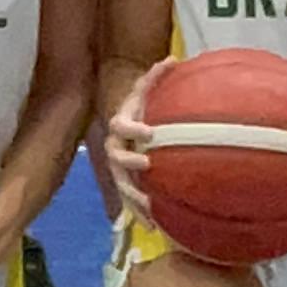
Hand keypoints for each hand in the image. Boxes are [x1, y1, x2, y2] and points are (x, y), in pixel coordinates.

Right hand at [103, 61, 168, 215]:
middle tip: (148, 166)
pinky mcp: (125, 183)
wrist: (126, 120)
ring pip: (121, 185)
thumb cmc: (141, 104)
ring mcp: (117, 167)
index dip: (133, 128)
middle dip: (130, 164)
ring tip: (150, 208)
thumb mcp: (145, 87)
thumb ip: (156, 76)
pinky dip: (139, 214)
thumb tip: (172, 59)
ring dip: (134, 197)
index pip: (120, 125)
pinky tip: (154, 227)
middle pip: (116, 159)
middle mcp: (114, 146)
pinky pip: (129, 201)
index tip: (150, 133)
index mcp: (119, 123)